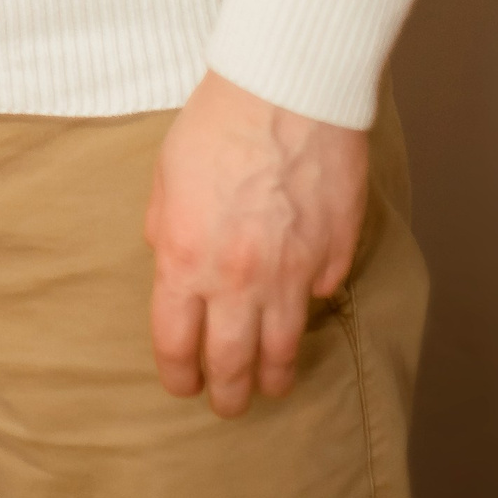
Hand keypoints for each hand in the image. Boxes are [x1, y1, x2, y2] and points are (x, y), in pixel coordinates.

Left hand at [144, 69, 367, 415]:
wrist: (286, 91)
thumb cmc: (216, 123)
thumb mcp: (165, 176)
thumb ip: (164, 228)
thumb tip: (170, 259)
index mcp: (184, 259)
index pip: (175, 343)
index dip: (177, 373)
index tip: (181, 384)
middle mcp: (237, 280)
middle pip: (231, 363)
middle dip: (226, 395)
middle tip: (226, 405)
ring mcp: (290, 274)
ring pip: (283, 349)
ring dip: (274, 377)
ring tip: (270, 387)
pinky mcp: (332, 258)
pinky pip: (320, 296)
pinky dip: (310, 306)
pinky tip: (303, 308)